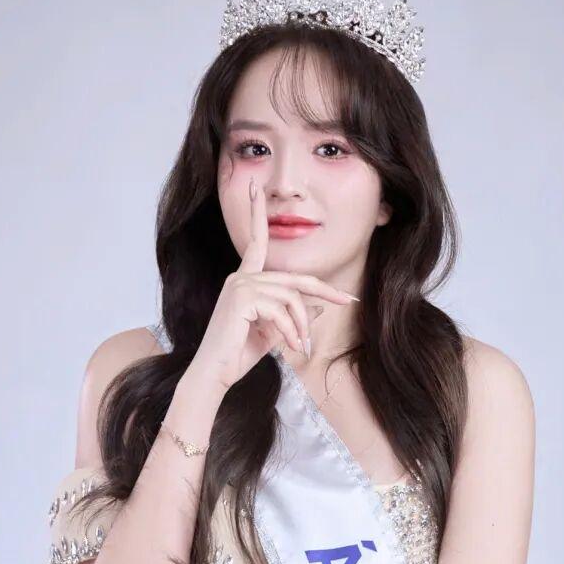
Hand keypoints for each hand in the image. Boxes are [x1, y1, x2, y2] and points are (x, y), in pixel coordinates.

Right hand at [190, 175, 355, 392]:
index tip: (255, 189)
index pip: (257, 242)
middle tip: (347, 300)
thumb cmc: (239, 353)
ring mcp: (239, 284)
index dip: (256, 215)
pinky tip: (289, 347)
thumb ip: (294, 314)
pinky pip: (281, 309)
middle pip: (294, 278)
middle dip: (324, 289)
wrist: (215, 373)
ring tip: (300, 347)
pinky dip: (291, 330)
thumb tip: (318, 304)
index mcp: (244, 279)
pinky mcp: (241, 297)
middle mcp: (240, 276)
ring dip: (302, 325)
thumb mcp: (275, 332)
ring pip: (291, 297)